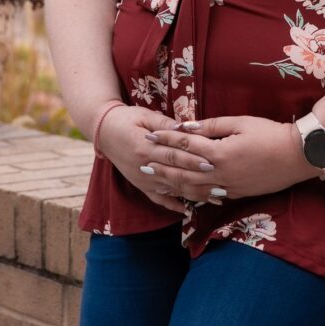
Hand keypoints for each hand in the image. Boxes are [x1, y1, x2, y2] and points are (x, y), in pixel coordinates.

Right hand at [96, 105, 213, 213]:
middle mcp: (144, 167)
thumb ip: (165, 124)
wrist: (104, 132)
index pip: (172, 155)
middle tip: (220, 182)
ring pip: (172, 190)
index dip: (192, 159)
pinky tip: (189, 210)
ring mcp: (143, 179)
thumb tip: (185, 128)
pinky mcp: (141, 186)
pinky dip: (174, 205)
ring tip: (214, 198)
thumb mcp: (145, 115)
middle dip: (199, 179)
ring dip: (193, 195)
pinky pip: (159, 199)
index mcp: (145, 147)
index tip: (210, 163)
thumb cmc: (127, 119)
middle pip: (175, 174)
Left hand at [139, 115, 316, 202]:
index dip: (166, 139)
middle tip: (141, 161)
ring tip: (155, 180)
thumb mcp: (241, 122)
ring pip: (192, 188)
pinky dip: (191, 195)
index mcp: (219, 152)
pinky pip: (207, 197)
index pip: (185, 144)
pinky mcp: (236, 194)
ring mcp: (227, 187)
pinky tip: (182, 194)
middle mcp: (220, 173)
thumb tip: (188, 126)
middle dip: (161, 165)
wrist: (297, 157)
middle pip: (183, 170)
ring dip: (171, 184)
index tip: (150, 135)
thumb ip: (213, 126)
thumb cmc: (270, 134)